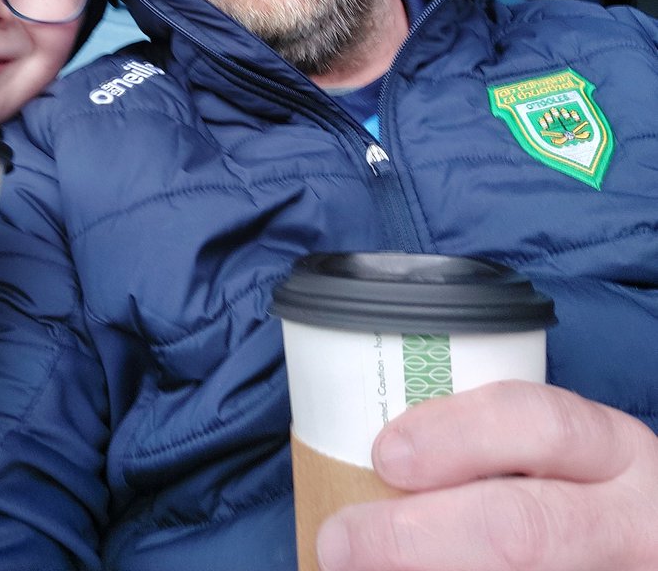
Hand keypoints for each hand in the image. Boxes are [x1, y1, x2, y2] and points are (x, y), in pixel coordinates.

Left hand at [317, 380, 657, 570]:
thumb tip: (371, 462)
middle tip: (341, 540)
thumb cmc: (580, 493)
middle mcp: (628, 520)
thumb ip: (490, 450)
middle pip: (522, 528)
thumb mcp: (561, 455)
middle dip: (416, 536)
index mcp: (612, 450)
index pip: (542, 423)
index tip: (384, 453)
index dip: (457, 434)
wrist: (644, 546)